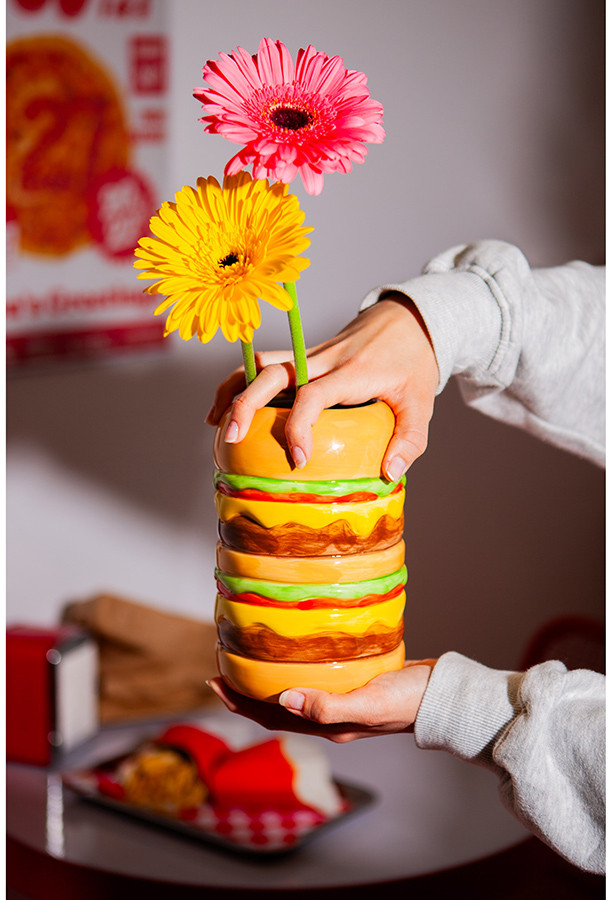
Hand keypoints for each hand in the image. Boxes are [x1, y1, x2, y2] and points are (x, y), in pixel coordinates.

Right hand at [206, 296, 439, 478]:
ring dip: (234, 391)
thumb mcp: (423, 403)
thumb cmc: (414, 363)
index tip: (298, 460)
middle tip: (232, 439)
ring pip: (261, 364)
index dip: (300, 426)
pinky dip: (239, 383)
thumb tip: (388, 475)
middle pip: (273, 372)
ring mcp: (311, 356)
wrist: (408, 319)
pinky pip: (265, 366)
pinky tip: (225, 408)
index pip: (314, 394)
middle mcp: (325, 360)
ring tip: (217, 426)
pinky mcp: (304, 358)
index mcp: (352, 372)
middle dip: (246, 404)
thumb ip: (410, 441)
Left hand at [207, 660, 436, 742]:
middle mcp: (330, 718)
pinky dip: (296, 667)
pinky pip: (315, 678)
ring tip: (249, 657)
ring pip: (294, 692)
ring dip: (268, 679)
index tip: (213, 683)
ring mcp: (342, 701)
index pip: (272, 719)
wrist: (444, 695)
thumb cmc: (410, 701)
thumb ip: (327, 707)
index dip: (239, 704)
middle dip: (246, 691)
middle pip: (277, 707)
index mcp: (328, 727)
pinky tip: (295, 649)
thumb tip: (284, 700)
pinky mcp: (354, 683)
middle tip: (221, 667)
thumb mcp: (368, 703)